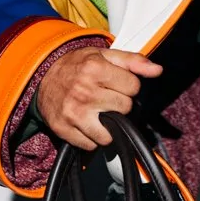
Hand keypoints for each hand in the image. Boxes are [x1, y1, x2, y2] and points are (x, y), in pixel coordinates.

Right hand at [38, 44, 162, 148]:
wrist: (42, 79)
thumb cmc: (76, 66)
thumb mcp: (103, 55)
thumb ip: (133, 61)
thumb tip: (157, 70)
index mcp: (94, 69)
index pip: (133, 87)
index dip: (128, 86)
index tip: (116, 84)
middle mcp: (84, 91)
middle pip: (124, 109)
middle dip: (119, 104)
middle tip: (105, 97)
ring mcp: (73, 113)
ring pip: (110, 133)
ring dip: (107, 126)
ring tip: (98, 113)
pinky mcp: (64, 130)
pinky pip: (92, 145)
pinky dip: (91, 138)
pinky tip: (86, 124)